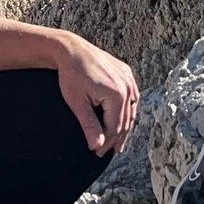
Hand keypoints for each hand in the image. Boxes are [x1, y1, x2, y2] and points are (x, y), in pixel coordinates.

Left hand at [52, 32, 141, 153]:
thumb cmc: (71, 75)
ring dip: (124, 126)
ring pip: (131, 110)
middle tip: (106, 152)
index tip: (97, 152)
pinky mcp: (126, 73)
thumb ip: (89, 125)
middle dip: (115, 138)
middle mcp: (127, 86)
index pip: (115, 127)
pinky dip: (127, 110)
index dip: (106, 142)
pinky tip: (124, 118)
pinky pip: (132, 97)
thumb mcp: (77, 102)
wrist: (71, 50)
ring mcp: (128, 78)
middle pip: (125, 120)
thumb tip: (97, 146)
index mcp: (117, 95)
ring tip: (118, 142)